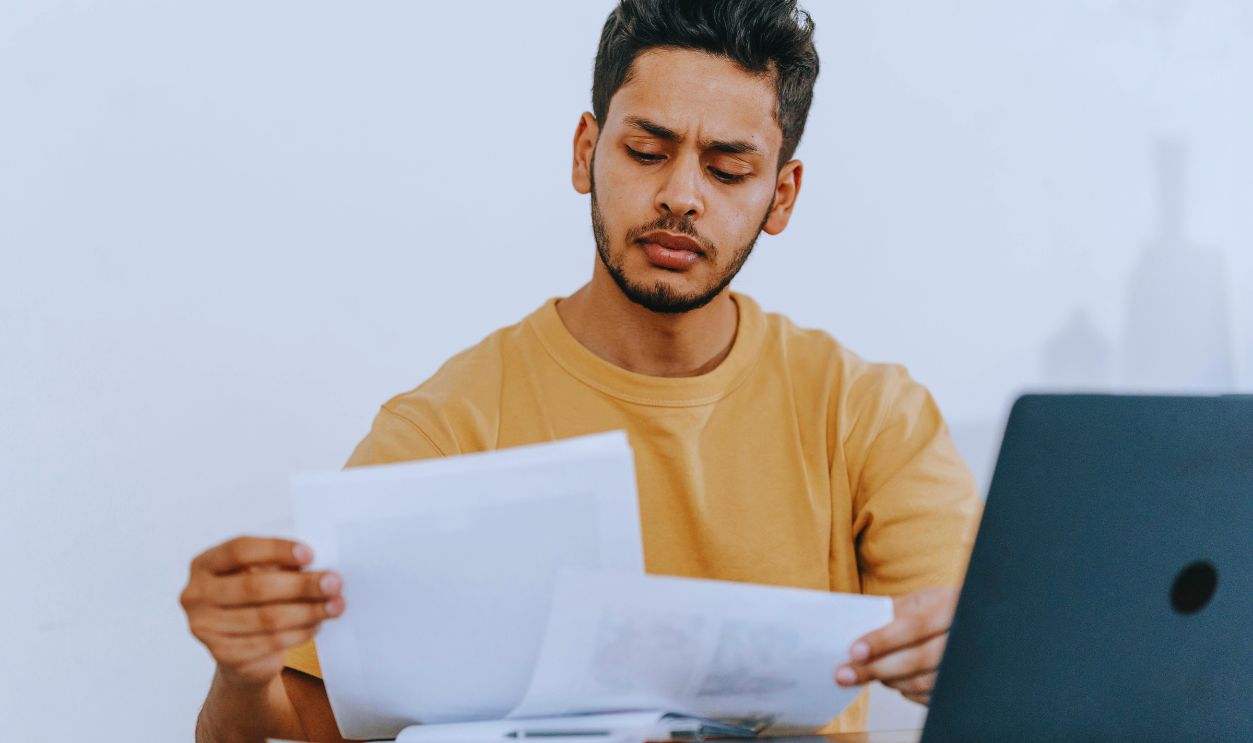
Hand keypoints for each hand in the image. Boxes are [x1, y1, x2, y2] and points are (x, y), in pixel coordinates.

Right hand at [180, 535, 344, 687]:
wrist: (240, 652)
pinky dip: (299, 632)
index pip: (240, 550)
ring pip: (266, 618)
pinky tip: (317, 624)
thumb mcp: (260, 575)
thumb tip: (320, 566)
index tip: (311, 554)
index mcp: (204, 565)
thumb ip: (279, 567)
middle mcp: (196, 595)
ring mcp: (205, 628)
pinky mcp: (222, 655)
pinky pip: (269, 642)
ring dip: (308, 611)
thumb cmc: (254, 601)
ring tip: (335, 605)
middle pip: (255, 587)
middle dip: (301, 585)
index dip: (276, 550)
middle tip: (334, 583)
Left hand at [834, 586, 958, 705]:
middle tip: (845, 674)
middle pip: (917, 659)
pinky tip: (891, 681)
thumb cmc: (941, 608)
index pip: (914, 626)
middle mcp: (963, 636)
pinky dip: (906, 690)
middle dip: (877, 668)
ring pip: (923, 681)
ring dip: (889, 680)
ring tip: (866, 674)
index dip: (883, 640)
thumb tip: (857, 627)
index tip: (854, 651)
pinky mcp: (963, 685)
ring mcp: (966, 664)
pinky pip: (930, 696)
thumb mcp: (922, 600)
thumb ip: (894, 612)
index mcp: (951, 607)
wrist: (975, 620)